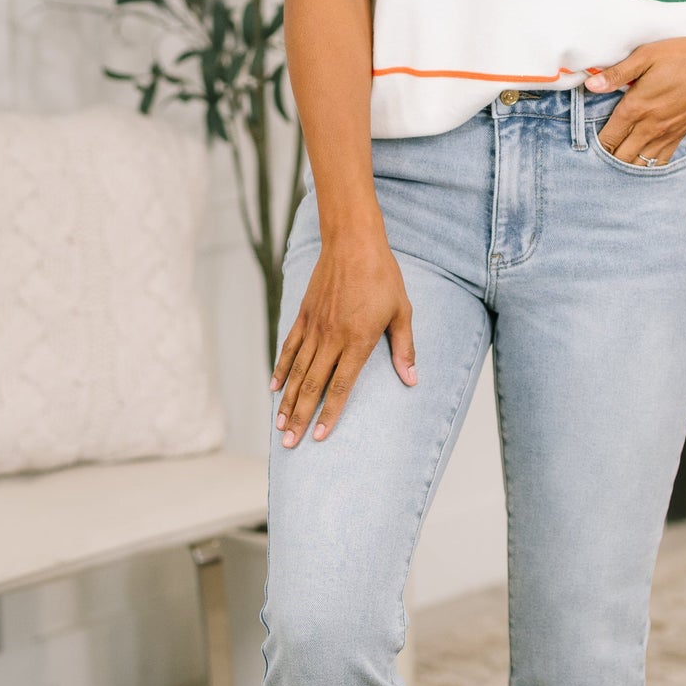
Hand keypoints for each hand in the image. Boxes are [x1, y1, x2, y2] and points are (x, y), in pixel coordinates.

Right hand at [269, 229, 416, 446]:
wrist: (353, 242)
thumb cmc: (383, 276)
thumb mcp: (402, 311)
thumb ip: (404, 348)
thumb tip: (411, 380)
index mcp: (358, 341)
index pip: (340, 386)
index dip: (330, 414)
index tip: (320, 436)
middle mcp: (332, 338)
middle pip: (313, 386)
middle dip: (301, 417)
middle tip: (290, 443)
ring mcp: (315, 327)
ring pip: (297, 371)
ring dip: (288, 400)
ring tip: (280, 425)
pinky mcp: (304, 315)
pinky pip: (289, 347)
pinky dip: (281, 369)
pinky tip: (275, 388)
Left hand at [584, 28, 685, 162]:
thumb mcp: (648, 55)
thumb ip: (618, 73)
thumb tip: (591, 85)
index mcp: (637, 108)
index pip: (607, 138)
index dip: (592, 145)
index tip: (582, 144)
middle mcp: (650, 127)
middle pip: (620, 157)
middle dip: (605, 160)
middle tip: (593, 157)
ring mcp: (667, 135)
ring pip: (639, 164)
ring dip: (624, 166)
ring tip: (612, 163)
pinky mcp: (681, 136)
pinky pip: (660, 161)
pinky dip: (647, 166)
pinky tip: (639, 164)